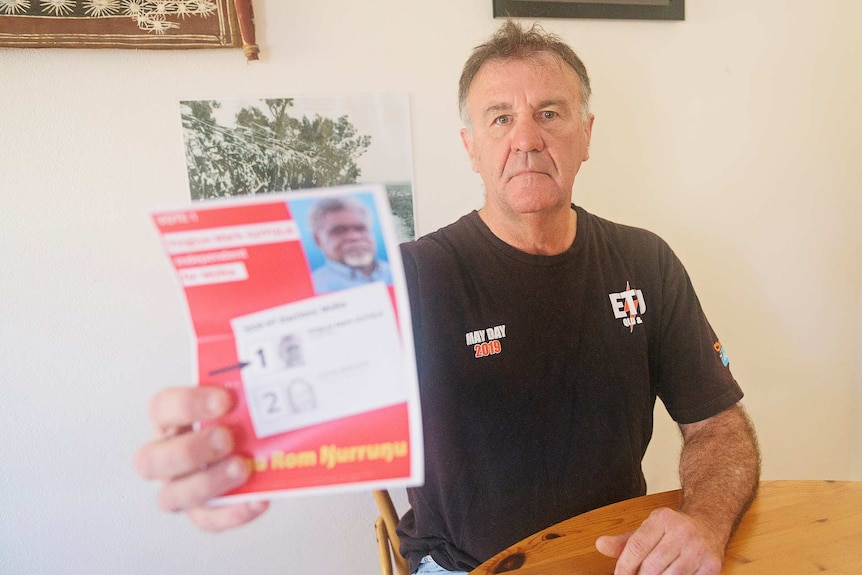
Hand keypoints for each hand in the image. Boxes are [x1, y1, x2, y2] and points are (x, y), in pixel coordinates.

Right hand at [133, 386, 268, 531]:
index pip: (161, 408)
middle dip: (190, 449)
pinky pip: (209, 520)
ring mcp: (180, 486)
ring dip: (207, 483)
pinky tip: (258, 499)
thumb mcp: (240, 395)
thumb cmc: (241, 414)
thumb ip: (246, 389)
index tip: (225, 399)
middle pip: (151, 460)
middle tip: (227, 437)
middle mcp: (166, 455)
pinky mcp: (203, 510)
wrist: (261, 439)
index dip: (188, 404)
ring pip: (171, 497)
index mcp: (170, 419)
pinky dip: (233, 513)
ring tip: (242, 467)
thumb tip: (273, 370)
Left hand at [595, 507, 723, 574]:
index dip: (624, 567)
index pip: (636, 547)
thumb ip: (624, 541)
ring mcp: (698, 549)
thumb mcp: (648, 528)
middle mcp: (682, 531)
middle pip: (651, 566)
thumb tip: (600, 545)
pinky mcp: (712, 565)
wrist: (709, 523)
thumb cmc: (673, 529)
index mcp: (662, 519)